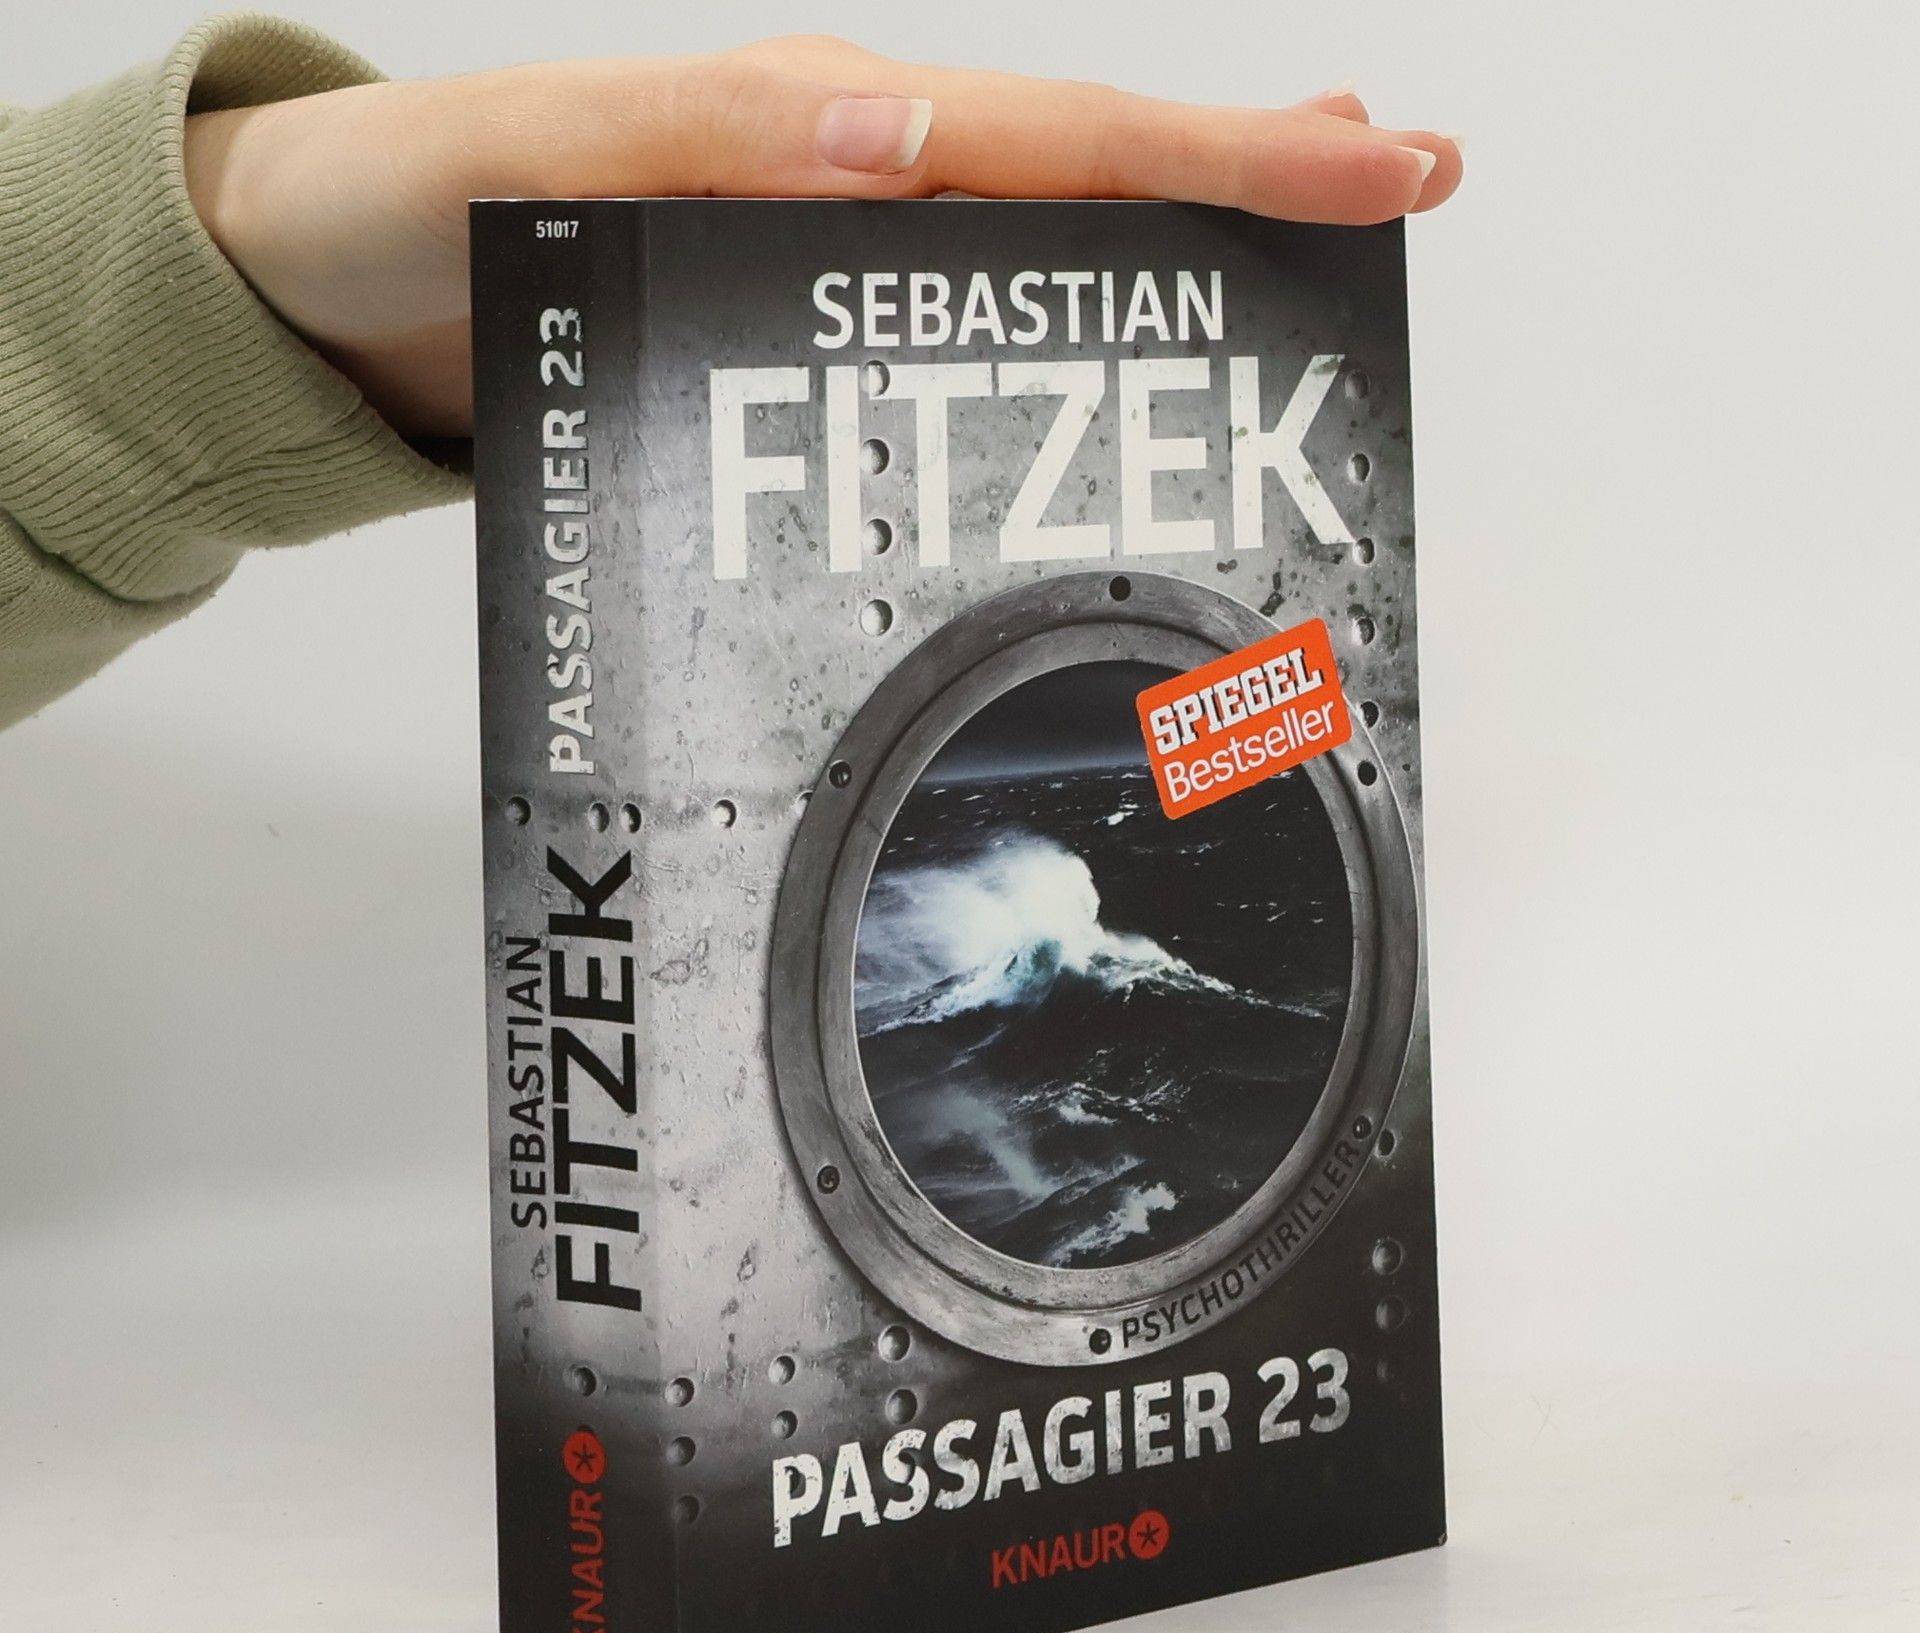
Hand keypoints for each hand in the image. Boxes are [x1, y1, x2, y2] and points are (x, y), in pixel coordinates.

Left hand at [183, 37, 1462, 438]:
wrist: (327, 299)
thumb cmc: (415, 218)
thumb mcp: (537, 150)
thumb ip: (704, 132)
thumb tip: (902, 135)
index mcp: (810, 130)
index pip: (1057, 136)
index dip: (1220, 155)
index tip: (1366, 160)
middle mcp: (841, 184)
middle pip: (1081, 175)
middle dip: (1247, 176)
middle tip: (1397, 178)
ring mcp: (824, 263)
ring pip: (1030, 253)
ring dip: (1169, 251)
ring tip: (1297, 251)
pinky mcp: (790, 339)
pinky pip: (944, 338)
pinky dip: (1047, 345)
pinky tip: (1099, 374)